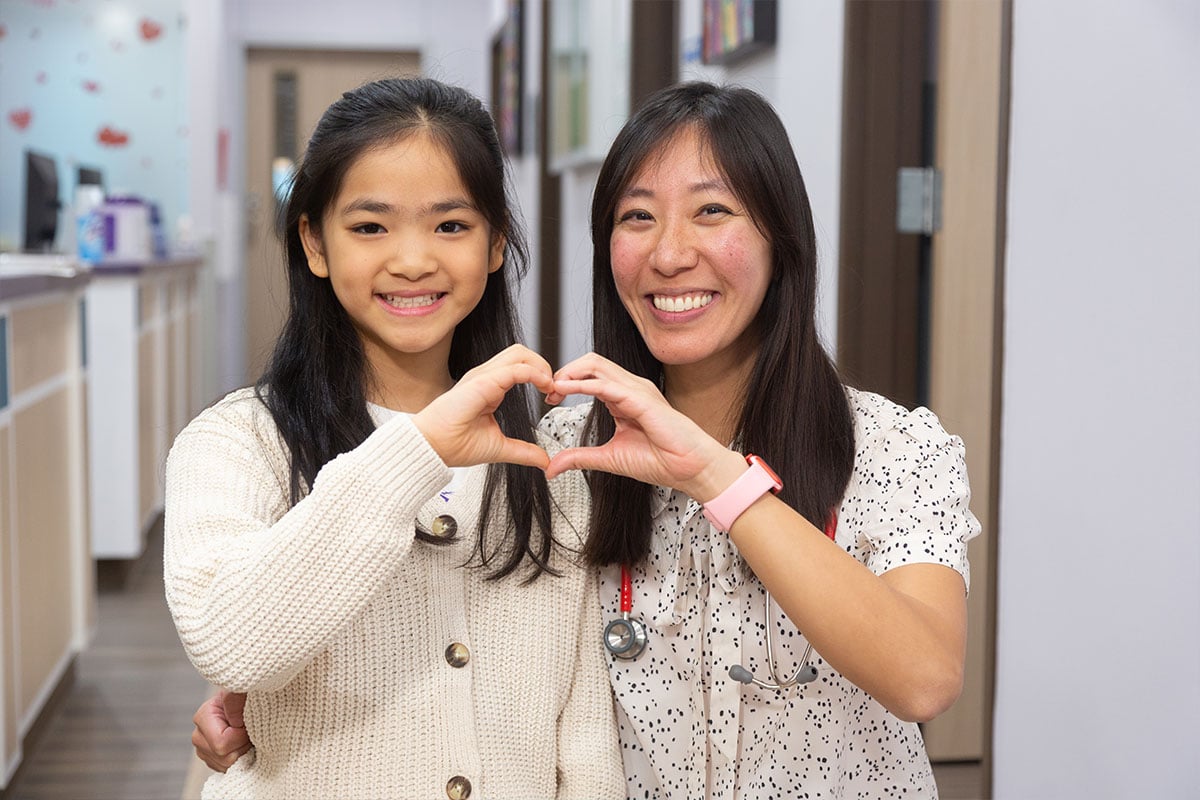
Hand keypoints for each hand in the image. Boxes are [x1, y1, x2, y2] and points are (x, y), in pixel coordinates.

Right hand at [192, 689, 251, 771]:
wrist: (246, 700)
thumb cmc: (245, 695)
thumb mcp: (242, 690)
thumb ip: (236, 700)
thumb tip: (234, 722)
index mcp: (202, 717)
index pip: (222, 743)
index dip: (241, 737)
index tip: (249, 724)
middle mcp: (198, 735)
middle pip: (224, 757)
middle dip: (243, 745)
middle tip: (250, 730)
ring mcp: (203, 749)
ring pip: (226, 765)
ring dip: (242, 752)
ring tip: (247, 735)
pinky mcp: (211, 758)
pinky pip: (227, 769)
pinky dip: (239, 759)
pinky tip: (242, 745)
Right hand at [413, 344, 554, 468]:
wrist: (433, 448)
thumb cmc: (455, 444)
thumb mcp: (499, 448)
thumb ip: (523, 451)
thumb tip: (544, 461)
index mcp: (489, 387)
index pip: (520, 366)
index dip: (541, 376)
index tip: (552, 396)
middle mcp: (486, 377)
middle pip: (522, 353)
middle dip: (544, 365)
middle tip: (554, 389)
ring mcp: (483, 376)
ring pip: (519, 353)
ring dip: (541, 366)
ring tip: (550, 386)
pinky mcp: (482, 382)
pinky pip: (515, 369)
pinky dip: (534, 374)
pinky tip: (543, 386)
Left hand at [544, 353, 743, 499]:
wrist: (690, 469)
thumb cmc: (661, 461)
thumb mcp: (609, 459)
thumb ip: (580, 458)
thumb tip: (552, 467)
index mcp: (623, 398)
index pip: (589, 376)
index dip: (566, 382)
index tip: (550, 398)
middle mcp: (629, 388)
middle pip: (590, 363)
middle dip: (564, 371)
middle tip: (547, 390)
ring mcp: (636, 390)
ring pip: (596, 365)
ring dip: (569, 373)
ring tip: (552, 387)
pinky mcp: (641, 399)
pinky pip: (605, 385)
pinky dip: (581, 385)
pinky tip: (565, 390)